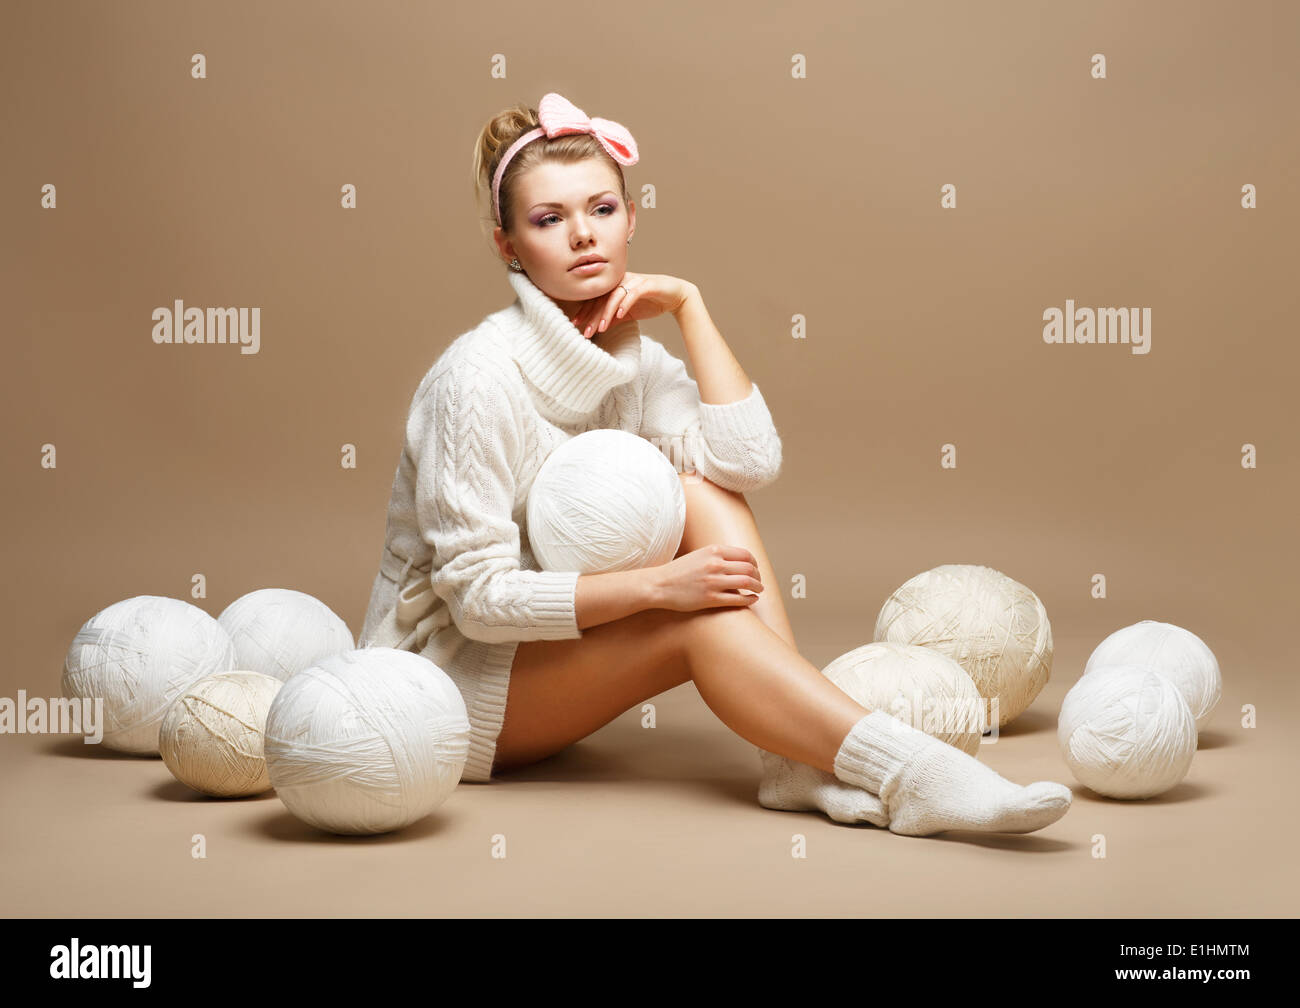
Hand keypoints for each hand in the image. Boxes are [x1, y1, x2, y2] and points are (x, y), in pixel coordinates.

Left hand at [569, 272, 697, 339]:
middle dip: (592, 316)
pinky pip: (633, 294)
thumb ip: (613, 318)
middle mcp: (622, 280)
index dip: (585, 311)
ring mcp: (634, 281)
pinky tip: (619, 315)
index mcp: (615, 286)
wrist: (675, 296)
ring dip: (607, 312)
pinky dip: (625, 304)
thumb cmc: (651, 302)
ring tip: (601, 327)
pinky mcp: (647, 284)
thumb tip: (597, 328)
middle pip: (602, 298)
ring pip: (615, 295)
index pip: (596, 299)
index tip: (576, 324)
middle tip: (585, 332)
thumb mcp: (628, 314)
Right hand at [648, 544, 763, 612]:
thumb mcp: (699, 555)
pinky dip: (749, 599)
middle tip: (759, 582)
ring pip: (747, 583)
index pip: (745, 554)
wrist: (660, 585)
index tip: (755, 569)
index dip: (754, 563)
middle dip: (758, 576)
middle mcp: (715, 564)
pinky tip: (752, 600)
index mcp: (713, 551)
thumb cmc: (679, 571)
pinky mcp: (710, 599)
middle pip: (749, 568)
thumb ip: (718, 556)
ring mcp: (713, 582)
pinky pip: (738, 599)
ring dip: (757, 587)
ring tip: (759, 590)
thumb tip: (739, 561)